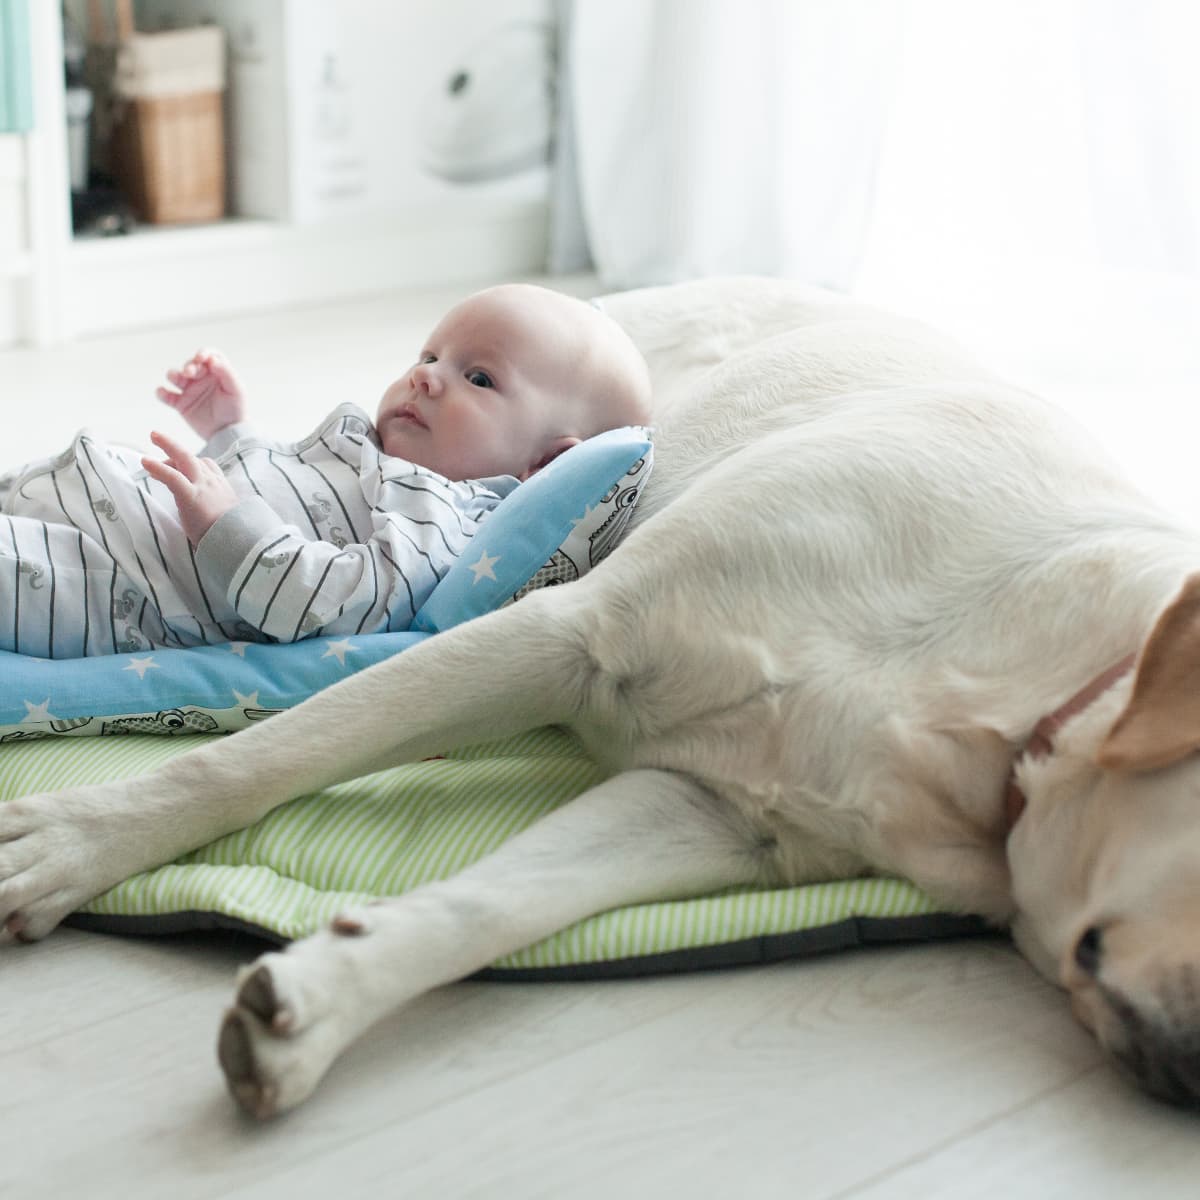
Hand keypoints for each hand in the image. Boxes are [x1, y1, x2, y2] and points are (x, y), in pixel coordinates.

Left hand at [142, 430, 240, 545]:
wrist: (239, 543)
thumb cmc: (231, 536)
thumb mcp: (229, 517)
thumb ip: (217, 510)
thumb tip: (207, 515)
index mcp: (222, 488)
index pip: (207, 466)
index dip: (190, 462)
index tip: (175, 465)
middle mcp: (213, 482)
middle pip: (192, 457)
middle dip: (173, 446)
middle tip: (157, 437)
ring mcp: (202, 487)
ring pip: (183, 459)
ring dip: (165, 448)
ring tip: (148, 446)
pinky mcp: (190, 495)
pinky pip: (172, 476)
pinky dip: (157, 467)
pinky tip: (145, 462)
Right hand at [157, 348, 245, 439]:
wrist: (228, 432)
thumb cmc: (235, 410)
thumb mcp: (236, 390)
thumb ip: (226, 373)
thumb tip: (212, 359)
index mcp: (216, 372)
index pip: (208, 356)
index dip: (203, 353)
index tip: (200, 357)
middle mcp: (201, 378)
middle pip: (190, 365)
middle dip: (189, 366)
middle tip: (189, 372)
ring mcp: (189, 390)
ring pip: (175, 376)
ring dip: (173, 374)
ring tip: (176, 378)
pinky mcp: (180, 403)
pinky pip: (167, 396)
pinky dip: (162, 393)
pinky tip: (162, 392)